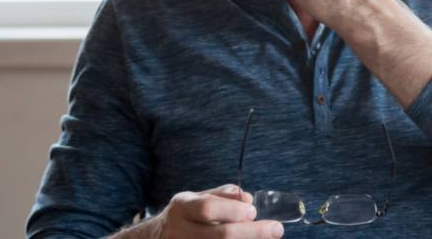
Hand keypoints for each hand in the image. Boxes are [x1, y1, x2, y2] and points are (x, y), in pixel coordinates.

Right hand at [150, 184, 282, 238]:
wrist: (155, 238)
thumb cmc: (186, 216)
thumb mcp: (196, 198)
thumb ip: (222, 196)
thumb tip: (247, 198)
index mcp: (182, 208)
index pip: (207, 209)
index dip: (233, 211)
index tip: (253, 211)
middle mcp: (179, 232)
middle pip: (219, 236)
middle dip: (252, 232)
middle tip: (276, 229)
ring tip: (268, 238)